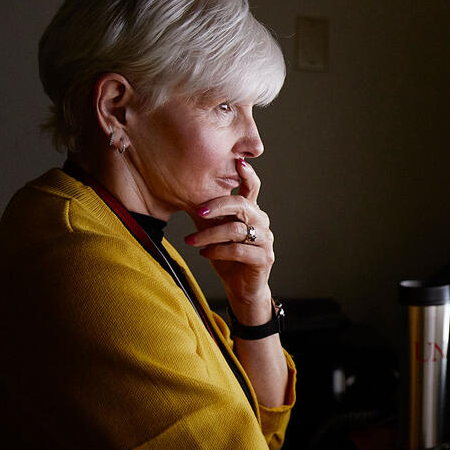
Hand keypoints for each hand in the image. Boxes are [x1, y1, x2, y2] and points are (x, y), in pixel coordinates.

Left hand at [185, 158, 274, 321]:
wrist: (242, 288)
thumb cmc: (229, 257)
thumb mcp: (216, 231)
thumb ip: (209, 215)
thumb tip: (184, 193)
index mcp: (252, 212)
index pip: (252, 188)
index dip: (247, 175)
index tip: (237, 162)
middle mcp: (262, 223)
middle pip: (242, 205)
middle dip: (218, 206)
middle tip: (198, 210)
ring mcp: (266, 241)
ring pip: (237, 230)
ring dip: (210, 235)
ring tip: (191, 241)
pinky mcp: (264, 259)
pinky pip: (239, 250)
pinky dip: (218, 251)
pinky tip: (205, 254)